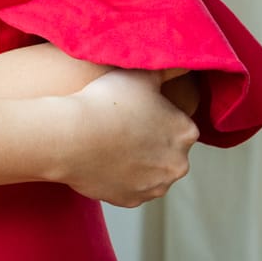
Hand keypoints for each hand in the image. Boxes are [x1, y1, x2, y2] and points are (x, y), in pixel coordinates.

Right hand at [51, 67, 198, 208]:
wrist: (70, 137)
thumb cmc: (107, 101)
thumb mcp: (143, 73)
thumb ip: (172, 68)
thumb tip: (190, 59)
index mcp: (186, 132)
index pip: (178, 122)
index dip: (156, 114)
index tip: (135, 109)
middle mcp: (178, 164)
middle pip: (167, 150)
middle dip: (151, 141)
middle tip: (122, 125)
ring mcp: (155, 187)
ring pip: (150, 171)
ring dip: (137, 161)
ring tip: (110, 142)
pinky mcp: (132, 201)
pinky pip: (129, 187)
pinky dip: (120, 177)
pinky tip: (103, 160)